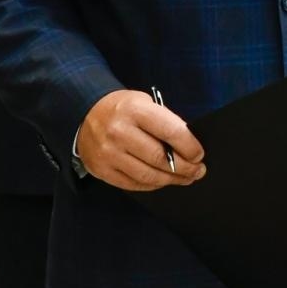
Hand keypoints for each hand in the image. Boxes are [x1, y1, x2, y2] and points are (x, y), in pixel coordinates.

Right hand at [77, 89, 205, 190]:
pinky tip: (163, 181)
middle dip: (184, 168)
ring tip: (185, 178)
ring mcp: (108, 153)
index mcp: (135, 110)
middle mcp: (119, 132)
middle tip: (198, 171)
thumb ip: (166, 122)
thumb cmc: (125, 108)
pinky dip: (152, 185)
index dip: (190, 147)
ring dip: (171, 180)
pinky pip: (133, 184)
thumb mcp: (146, 103)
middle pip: (160, 158)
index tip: (199, 155)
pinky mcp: (101, 170)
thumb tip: (190, 147)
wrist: (87, 113)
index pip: (171, 131)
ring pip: (147, 175)